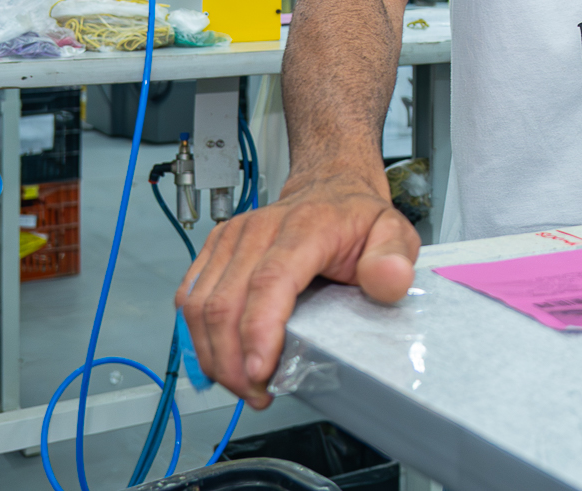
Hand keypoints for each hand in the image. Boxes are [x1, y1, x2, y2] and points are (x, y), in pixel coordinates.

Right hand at [175, 172, 418, 406]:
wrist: (329, 190)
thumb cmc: (355, 218)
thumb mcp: (394, 233)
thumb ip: (394, 258)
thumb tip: (389, 280)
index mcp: (305, 226)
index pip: (270, 281)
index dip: (259, 331)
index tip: (261, 371)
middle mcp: (260, 229)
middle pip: (226, 302)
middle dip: (234, 361)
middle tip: (257, 392)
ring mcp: (232, 238)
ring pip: (199, 305)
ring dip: (214, 356)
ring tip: (242, 384)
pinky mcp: (214, 249)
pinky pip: (188, 298)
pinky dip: (196, 337)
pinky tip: (217, 360)